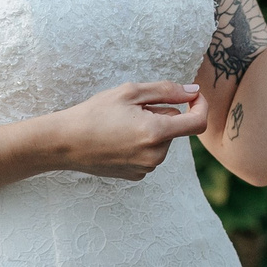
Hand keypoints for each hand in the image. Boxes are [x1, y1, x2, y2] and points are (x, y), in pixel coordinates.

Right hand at [56, 81, 207, 179]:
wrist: (65, 143)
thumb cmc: (95, 113)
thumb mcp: (130, 92)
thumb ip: (167, 91)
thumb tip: (193, 91)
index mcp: (156, 132)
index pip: (197, 123)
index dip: (201, 106)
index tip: (193, 96)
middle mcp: (155, 155)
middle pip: (175, 127)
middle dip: (162, 114)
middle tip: (132, 110)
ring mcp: (146, 168)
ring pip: (162, 141)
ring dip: (151, 129)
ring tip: (122, 125)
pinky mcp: (137, 175)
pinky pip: (150, 153)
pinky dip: (142, 143)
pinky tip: (118, 140)